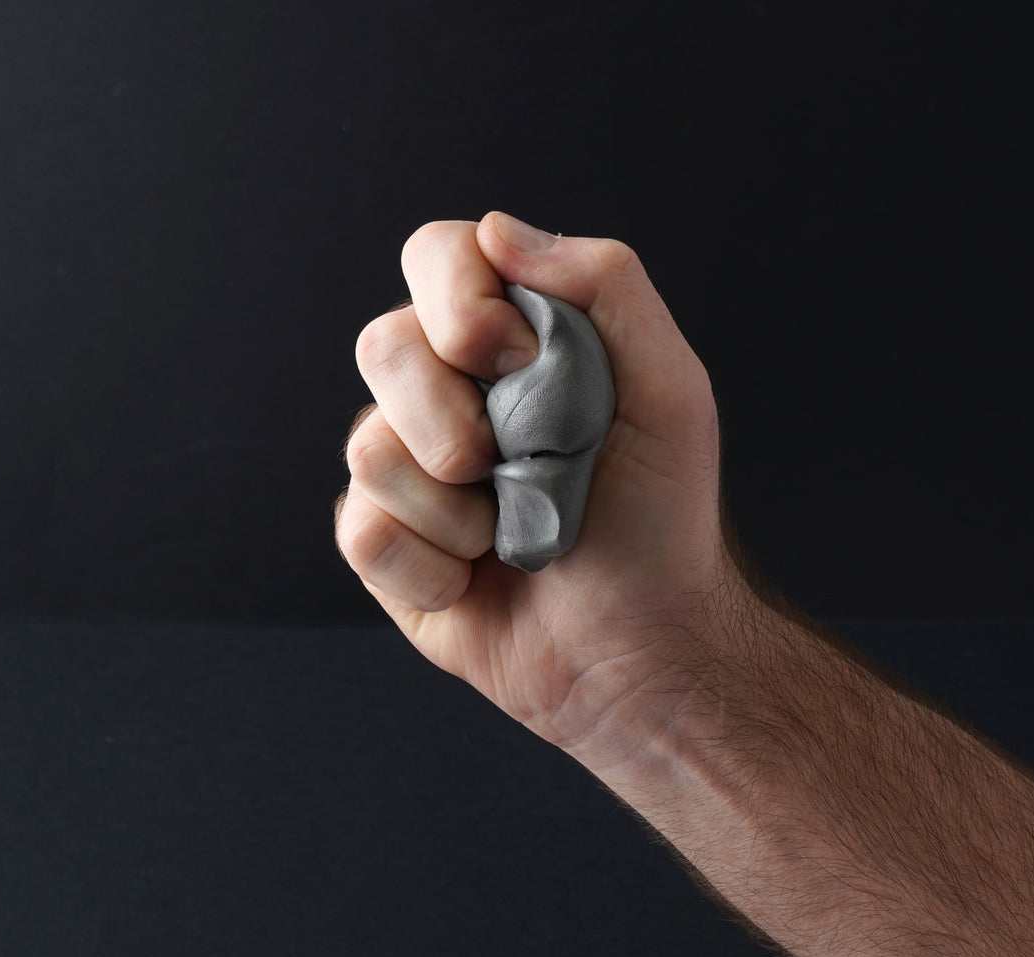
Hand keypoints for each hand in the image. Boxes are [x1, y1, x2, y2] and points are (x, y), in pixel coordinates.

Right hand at [335, 212, 739, 755]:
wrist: (642, 648)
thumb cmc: (663, 518)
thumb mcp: (670, 388)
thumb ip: (606, 284)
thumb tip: (496, 230)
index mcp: (512, 338)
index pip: (437, 256)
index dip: (457, 297)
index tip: (516, 358)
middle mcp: (447, 391)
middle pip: (383, 344)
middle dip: (452, 417)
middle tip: (516, 466)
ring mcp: (409, 468)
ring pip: (367, 445)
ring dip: (459, 508)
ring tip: (513, 535)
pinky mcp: (383, 543)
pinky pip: (362, 529)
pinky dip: (435, 566)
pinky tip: (479, 579)